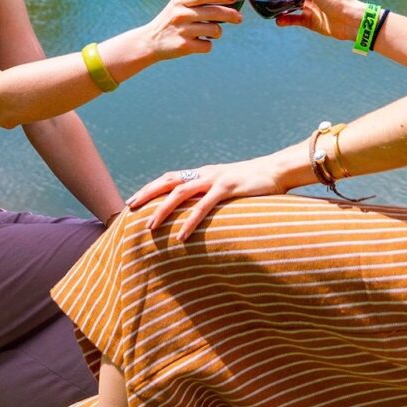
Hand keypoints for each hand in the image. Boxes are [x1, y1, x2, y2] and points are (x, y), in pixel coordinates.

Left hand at [126, 153, 290, 239]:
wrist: (276, 170)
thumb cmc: (252, 184)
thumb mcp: (227, 188)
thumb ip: (212, 196)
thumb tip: (197, 213)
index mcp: (202, 173)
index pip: (169, 178)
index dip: (150, 188)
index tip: (133, 201)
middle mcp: (205, 174)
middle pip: (169, 182)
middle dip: (148, 194)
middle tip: (130, 208)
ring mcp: (215, 179)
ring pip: (181, 193)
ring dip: (163, 210)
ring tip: (151, 227)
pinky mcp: (228, 188)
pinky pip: (204, 206)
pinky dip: (191, 221)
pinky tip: (181, 235)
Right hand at [138, 0, 242, 61]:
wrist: (151, 40)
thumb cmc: (171, 15)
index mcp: (181, 1)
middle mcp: (180, 14)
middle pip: (211, 13)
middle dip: (229, 15)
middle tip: (239, 18)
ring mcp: (182, 31)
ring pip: (213, 30)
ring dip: (218, 32)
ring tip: (213, 31)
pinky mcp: (183, 47)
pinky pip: (206, 46)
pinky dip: (208, 45)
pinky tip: (201, 41)